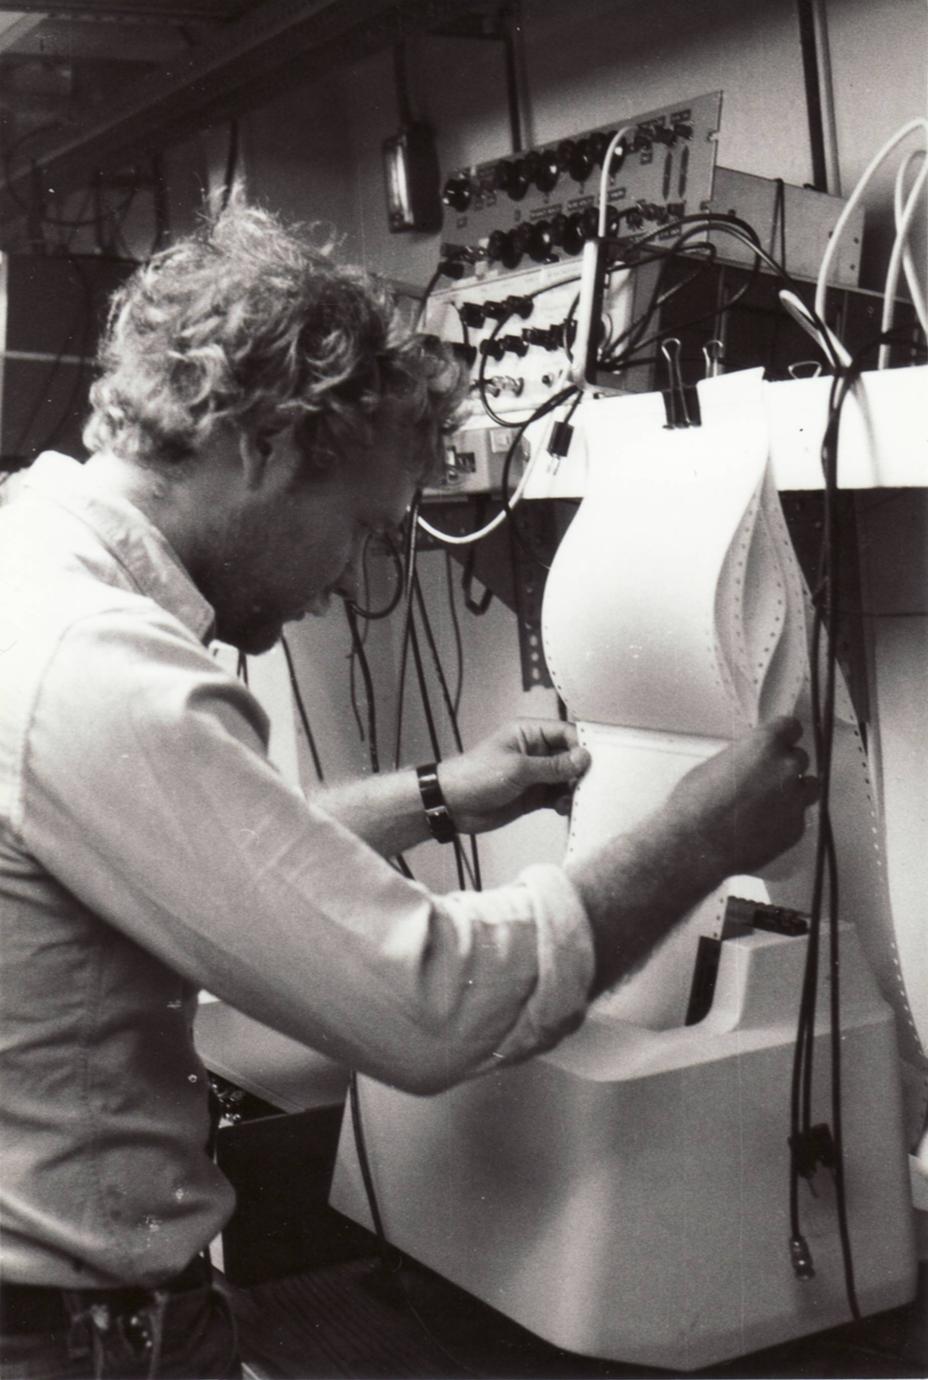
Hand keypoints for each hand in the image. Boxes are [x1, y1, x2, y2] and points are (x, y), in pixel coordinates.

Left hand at [438, 719, 590, 835]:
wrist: (452, 805)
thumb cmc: (477, 775)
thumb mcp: (518, 769)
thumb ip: (553, 766)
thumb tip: (583, 758)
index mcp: (530, 733)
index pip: (566, 733)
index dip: (583, 746)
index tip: (598, 762)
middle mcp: (536, 751)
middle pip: (570, 757)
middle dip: (582, 771)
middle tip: (592, 785)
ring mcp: (535, 774)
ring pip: (566, 779)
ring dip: (574, 789)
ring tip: (577, 799)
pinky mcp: (534, 795)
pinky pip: (557, 796)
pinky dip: (564, 802)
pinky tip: (564, 808)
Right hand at [669, 716, 818, 876]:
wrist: (695, 845)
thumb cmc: (695, 804)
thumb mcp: (714, 765)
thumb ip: (742, 759)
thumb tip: (750, 764)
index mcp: (764, 745)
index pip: (791, 727)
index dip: (784, 736)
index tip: (780, 742)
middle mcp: (786, 768)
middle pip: (800, 757)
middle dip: (784, 766)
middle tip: (764, 780)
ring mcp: (795, 799)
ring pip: (808, 786)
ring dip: (794, 790)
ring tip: (769, 803)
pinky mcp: (796, 828)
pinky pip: (798, 816)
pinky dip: (785, 818)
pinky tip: (762, 826)